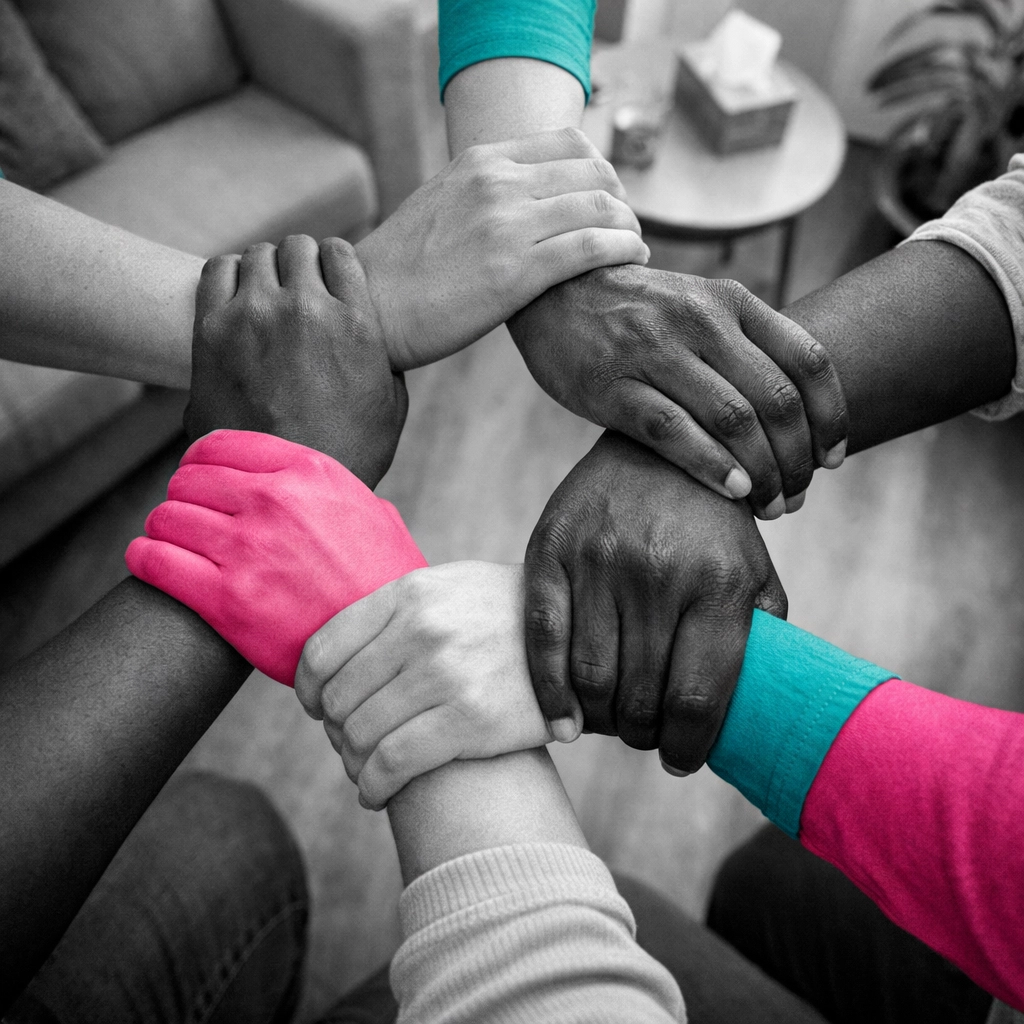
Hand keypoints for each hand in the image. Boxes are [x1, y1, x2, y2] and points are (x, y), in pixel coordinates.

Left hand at [125, 430, 426, 684]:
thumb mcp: (374, 514)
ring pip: (166, 518)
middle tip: (190, 521)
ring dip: (162, 530)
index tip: (197, 479)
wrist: (389, 644)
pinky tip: (150, 562)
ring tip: (171, 544)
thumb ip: (333, 491)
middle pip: (188, 479)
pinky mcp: (227, 600)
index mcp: (309, 472)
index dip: (198, 461)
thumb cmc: (384, 582)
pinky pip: (155, 562)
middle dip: (183, 498)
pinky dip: (144, 558)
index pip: (220, 445)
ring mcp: (249, 549)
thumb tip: (316, 490)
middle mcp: (275, 501)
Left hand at [184, 235, 404, 488]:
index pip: (340, 252)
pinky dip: (228, 278)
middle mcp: (306, 308)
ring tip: (265, 301)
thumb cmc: (344, 456)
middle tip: (295, 296)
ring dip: (264, 271)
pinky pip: (217, 270)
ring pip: (257, 255)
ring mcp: (256, 315)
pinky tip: (236, 304)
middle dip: (299, 267)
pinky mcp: (213, 329)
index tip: (327, 286)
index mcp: (357, 322)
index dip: (333, 266)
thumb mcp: (390, 406)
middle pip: (298, 247)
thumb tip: (379, 341)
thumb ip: (385, 359)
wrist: (284, 490)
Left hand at [294, 562, 550, 808]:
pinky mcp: (470, 720)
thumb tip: (331, 659)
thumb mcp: (452, 588)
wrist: (584, 642)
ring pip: (358, 735)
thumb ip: (396, 611)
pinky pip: (392, 763)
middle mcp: (422, 629)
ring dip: (353, 764)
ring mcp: (446, 674)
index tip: (318, 707)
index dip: (309, 690)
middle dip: (335, 730)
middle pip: (337, 699)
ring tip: (365, 771)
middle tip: (351, 743)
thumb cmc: (507, 618)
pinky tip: (376, 793)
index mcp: (410, 594)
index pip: (323, 650)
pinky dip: (372, 786)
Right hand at [354, 128, 649, 371]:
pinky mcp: (514, 272)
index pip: (570, 143)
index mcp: (481, 161)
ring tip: (633, 248)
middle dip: (622, 200)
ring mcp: (506, 225)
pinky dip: (624, 250)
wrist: (369, 307)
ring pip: (600, 208)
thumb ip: (484, 193)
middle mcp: (497, 183)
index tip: (607, 200)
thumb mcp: (442, 204)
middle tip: (627, 228)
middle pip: (594, 172)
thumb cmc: (404, 269)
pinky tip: (632, 261)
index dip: (602, 170)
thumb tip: (525, 199)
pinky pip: (591, 248)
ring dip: (630, 227)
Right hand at [507, 265, 848, 517]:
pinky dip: (712, 466)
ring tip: (768, 505)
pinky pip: (674, 431)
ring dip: (762, 473)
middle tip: (796, 496)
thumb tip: (795, 414)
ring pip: (733, 419)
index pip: (807, 361)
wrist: (553, 290)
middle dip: (797, 460)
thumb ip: (743, 345)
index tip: (832, 459)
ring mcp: (655, 352)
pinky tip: (731, 491)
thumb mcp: (698, 306)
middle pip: (777, 399)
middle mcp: (701, 321)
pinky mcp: (613, 385)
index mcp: (731, 302)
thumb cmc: (635, 312)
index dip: (831, 417)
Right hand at [524, 431, 786, 772]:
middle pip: (641, 697)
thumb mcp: (755, 573)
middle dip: (643, 736)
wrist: (657, 446)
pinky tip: (565, 725)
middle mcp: (658, 572)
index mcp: (719, 583)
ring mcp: (599, 560)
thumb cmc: (713, 526)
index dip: (687, 748)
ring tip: (613, 723)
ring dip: (602, 722)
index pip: (698, 699)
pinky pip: (543, 640)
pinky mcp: (551, 550)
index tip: (680, 761)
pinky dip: (549, 694)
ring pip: (591, 678)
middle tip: (645, 737)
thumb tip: (741, 723)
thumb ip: (759, 643)